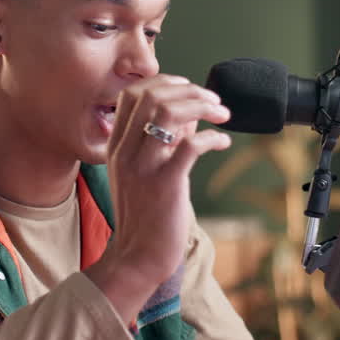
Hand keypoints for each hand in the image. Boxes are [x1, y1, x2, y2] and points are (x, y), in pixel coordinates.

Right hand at [85, 75, 229, 323]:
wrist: (138, 257)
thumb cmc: (146, 215)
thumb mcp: (144, 172)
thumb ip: (163, 141)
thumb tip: (191, 115)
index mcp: (116, 146)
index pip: (132, 95)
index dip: (164, 82)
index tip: (188, 88)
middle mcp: (125, 152)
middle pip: (152, 96)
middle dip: (190, 90)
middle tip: (214, 102)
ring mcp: (143, 167)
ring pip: (168, 113)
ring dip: (201, 106)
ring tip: (222, 114)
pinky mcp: (165, 184)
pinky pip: (190, 145)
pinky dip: (212, 137)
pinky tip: (223, 144)